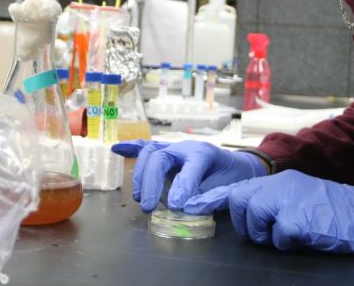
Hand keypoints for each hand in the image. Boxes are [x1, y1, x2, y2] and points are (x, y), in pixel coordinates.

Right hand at [111, 140, 266, 212]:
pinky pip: (146, 147)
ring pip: (150, 153)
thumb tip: (183, 205)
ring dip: (140, 175)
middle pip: (160, 157)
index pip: (190, 166)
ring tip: (140, 197)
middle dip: (151, 181)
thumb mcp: (225, 188)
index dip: (182, 186)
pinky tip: (117, 149)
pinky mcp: (166, 152)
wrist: (237, 165)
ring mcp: (174, 149)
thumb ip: (205, 196)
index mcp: (204, 154)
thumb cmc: (231, 177)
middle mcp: (185, 147)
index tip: (175, 206)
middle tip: (148, 206)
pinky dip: (131, 148)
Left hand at [184, 170, 353, 254]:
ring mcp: (289, 200)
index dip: (218, 200)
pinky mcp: (299, 220)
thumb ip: (278, 199)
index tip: (194, 205)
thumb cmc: (340, 212)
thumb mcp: (304, 196)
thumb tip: (254, 215)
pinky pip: (278, 237)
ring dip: (267, 234)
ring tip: (291, 234)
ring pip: (254, 218)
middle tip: (266, 233)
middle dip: (246, 223)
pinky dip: (288, 243)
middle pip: (240, 201)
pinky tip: (308, 236)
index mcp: (281, 180)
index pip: (240, 187)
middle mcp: (281, 184)